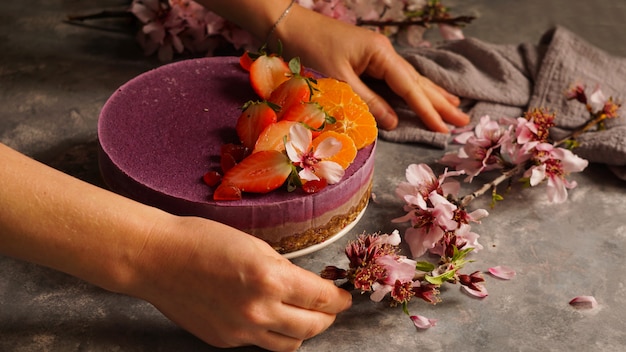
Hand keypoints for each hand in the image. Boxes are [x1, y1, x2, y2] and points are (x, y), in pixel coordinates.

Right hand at [128, 216, 351, 351]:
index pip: (321, 299)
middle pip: (312, 327)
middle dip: (327, 317)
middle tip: (330, 307)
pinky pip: (259, 344)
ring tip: (302, 316)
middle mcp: (259, 311)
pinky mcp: (224, 341)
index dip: (339, 299)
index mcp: (270, 279)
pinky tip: (266, 316)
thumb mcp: (254, 245)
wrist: (157, 259)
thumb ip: (283, 269)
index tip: (344, 296)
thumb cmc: (202, 240)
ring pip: (289, 344)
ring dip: (303, 330)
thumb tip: (306, 285)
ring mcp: (241, 331)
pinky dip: (271, 332)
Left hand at [276, 5, 469, 132]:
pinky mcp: (367, 59)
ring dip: (432, 94)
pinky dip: (411, 89)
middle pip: (418, 81)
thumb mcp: (339, 80)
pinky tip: (421, 93)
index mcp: (380, 54)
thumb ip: (367, 102)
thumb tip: (394, 122)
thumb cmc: (310, 50)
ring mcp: (376, 54)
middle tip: (464, 119)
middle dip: (440, 102)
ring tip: (454, 105)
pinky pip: (396, 78)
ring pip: (410, 78)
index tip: (444, 128)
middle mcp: (384, 53)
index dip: (427, 110)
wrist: (289, 26)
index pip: (410, 87)